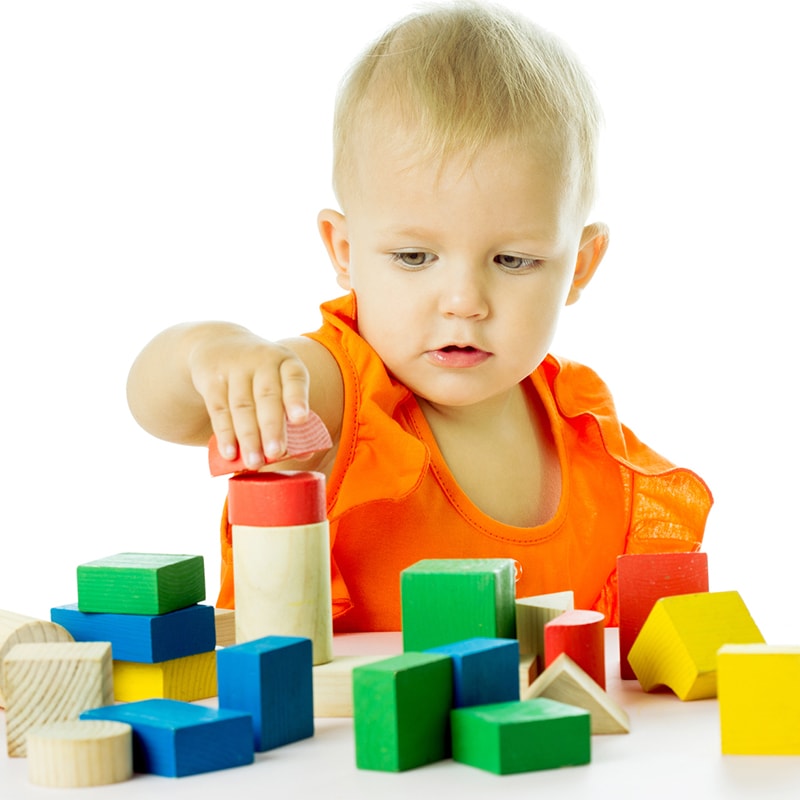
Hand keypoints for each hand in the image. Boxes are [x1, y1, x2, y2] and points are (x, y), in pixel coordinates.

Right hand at [188, 329, 309, 468]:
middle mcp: (262, 361)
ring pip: (242, 406)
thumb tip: (305, 453)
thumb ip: (292, 414)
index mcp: (286, 362)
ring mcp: (235, 368)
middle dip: (271, 427)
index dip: (297, 398)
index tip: (301, 420)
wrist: (220, 344)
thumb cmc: (262, 376)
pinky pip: (219, 409)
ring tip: (254, 462)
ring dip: (248, 437)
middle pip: (267, 396)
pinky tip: (230, 453)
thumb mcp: (280, 383)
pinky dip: (225, 434)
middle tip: (275, 454)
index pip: (294, 377)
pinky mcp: (211, 379)